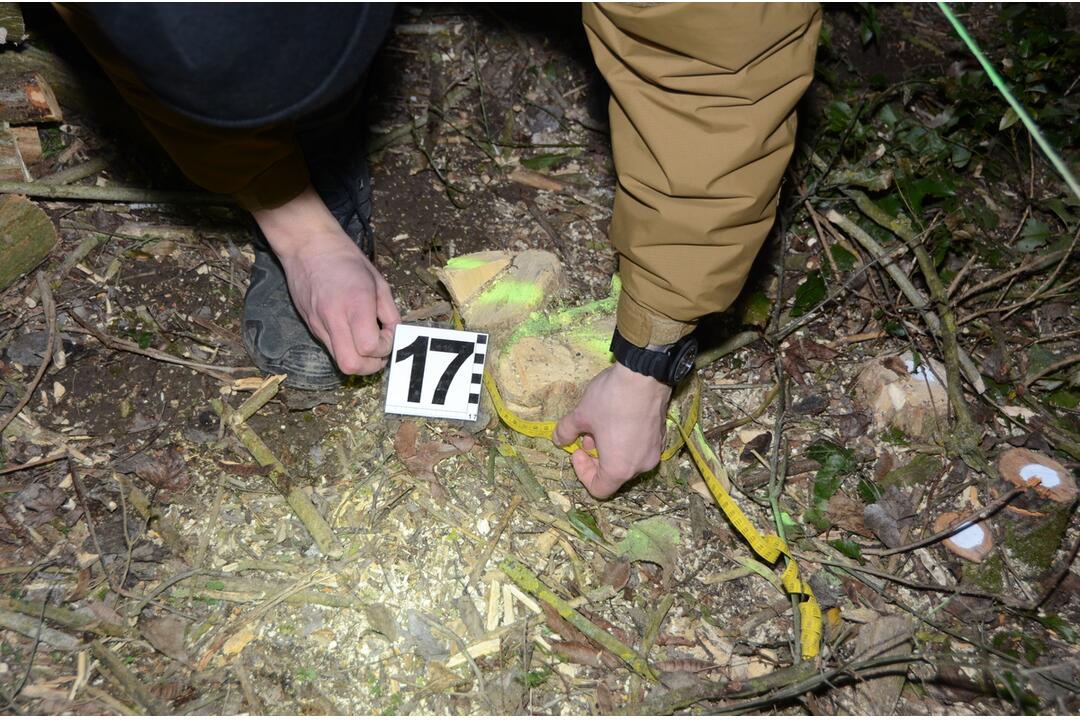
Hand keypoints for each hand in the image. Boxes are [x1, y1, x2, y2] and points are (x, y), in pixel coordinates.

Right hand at [253, 186, 400, 375]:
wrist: (308, 247)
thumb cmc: (346, 260)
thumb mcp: (378, 282)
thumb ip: (389, 312)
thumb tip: (396, 333)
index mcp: (355, 304)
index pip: (370, 346)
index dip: (386, 346)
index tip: (389, 332)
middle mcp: (334, 319)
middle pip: (351, 365)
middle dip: (371, 365)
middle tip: (380, 350)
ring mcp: (319, 325)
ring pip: (340, 362)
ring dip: (360, 360)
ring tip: (368, 342)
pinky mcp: (311, 327)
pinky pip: (332, 350)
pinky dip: (348, 349)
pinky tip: (353, 333)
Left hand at [552, 363, 671, 498]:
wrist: (644, 374)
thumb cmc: (610, 400)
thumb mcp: (580, 415)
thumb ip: (566, 432)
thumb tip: (559, 439)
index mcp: (619, 469)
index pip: (599, 489)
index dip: (582, 473)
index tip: (577, 450)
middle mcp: (640, 466)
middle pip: (614, 474)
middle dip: (595, 457)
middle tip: (586, 435)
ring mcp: (654, 451)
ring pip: (627, 459)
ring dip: (610, 448)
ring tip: (601, 423)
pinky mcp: (661, 436)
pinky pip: (639, 447)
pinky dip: (626, 440)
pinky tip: (618, 418)